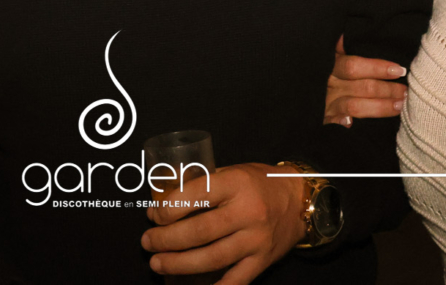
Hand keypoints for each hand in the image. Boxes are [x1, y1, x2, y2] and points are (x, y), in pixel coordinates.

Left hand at [141, 163, 305, 283]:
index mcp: (236, 183)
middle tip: (147, 242)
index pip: (197, 195)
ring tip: (158, 263)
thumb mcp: (232, 171)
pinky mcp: (262, 261)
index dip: (170, 208)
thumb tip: (164, 198)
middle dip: (168, 239)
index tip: (152, 215)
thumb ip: (203, 183)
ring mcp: (256, 240)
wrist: (298, 200)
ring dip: (180, 264)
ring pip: (212, 257)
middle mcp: (247, 212)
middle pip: (200, 230)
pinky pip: (235, 281)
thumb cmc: (258, 182)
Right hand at [324, 35, 406, 126]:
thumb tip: (345, 35)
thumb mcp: (327, 52)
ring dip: (380, 107)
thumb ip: (336, 46)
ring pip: (355, 107)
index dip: (377, 68)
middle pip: (362, 87)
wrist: (295, 94)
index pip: (355, 66)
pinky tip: (352, 123)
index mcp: (331, 64)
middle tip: (406, 91)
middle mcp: (328, 83)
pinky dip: (342, 123)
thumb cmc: (321, 67)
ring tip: (400, 106)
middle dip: (387, 90)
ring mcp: (325, 102)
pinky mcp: (322, 118)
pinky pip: (333, 122)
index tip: (399, 69)